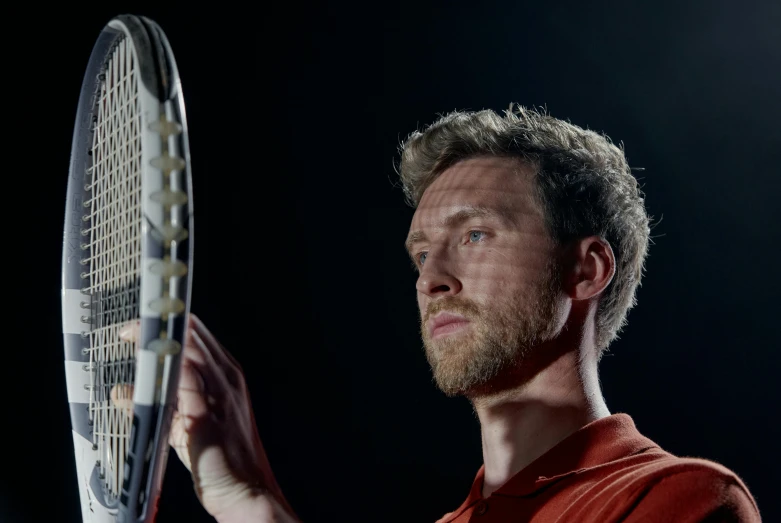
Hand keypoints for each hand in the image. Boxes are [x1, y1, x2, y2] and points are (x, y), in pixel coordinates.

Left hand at [114, 314, 298, 521]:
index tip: (140, 324)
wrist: (247, 490)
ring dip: (156, 341)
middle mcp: (226, 377)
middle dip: (157, 325)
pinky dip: (159, 372)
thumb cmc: (221, 458)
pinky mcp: (206, 415)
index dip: (169, 322)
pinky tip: (138, 374)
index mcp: (227, 375)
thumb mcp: (189, 423)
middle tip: (127, 330)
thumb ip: (161, 403)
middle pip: (193, 333)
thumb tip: (124, 392)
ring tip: (128, 336)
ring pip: (188, 349)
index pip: (197, 333)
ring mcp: (219, 394)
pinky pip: (181, 382)